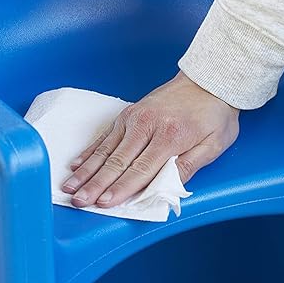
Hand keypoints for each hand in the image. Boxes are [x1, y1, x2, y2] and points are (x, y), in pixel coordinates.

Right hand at [60, 70, 240, 207]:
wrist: (208, 80)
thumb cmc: (214, 114)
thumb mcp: (214, 144)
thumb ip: (189, 166)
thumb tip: (168, 187)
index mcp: (169, 136)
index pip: (141, 169)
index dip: (121, 188)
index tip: (104, 203)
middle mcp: (146, 125)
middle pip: (117, 161)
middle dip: (95, 184)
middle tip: (79, 201)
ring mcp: (134, 118)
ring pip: (105, 150)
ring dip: (86, 171)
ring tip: (70, 188)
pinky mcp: (128, 114)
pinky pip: (105, 136)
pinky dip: (89, 152)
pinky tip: (76, 165)